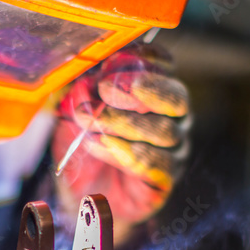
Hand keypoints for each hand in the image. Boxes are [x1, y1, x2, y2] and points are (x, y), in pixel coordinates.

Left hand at [52, 43, 190, 225]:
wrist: (80, 188)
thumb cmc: (81, 140)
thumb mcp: (73, 108)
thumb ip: (81, 91)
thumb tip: (85, 82)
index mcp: (154, 88)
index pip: (165, 65)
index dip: (143, 61)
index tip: (111, 62)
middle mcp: (172, 116)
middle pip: (176, 97)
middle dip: (139, 89)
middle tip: (104, 89)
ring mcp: (173, 148)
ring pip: (165, 131)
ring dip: (123, 123)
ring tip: (90, 123)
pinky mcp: (165, 178)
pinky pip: (159, 164)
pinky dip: (129, 153)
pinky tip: (105, 144)